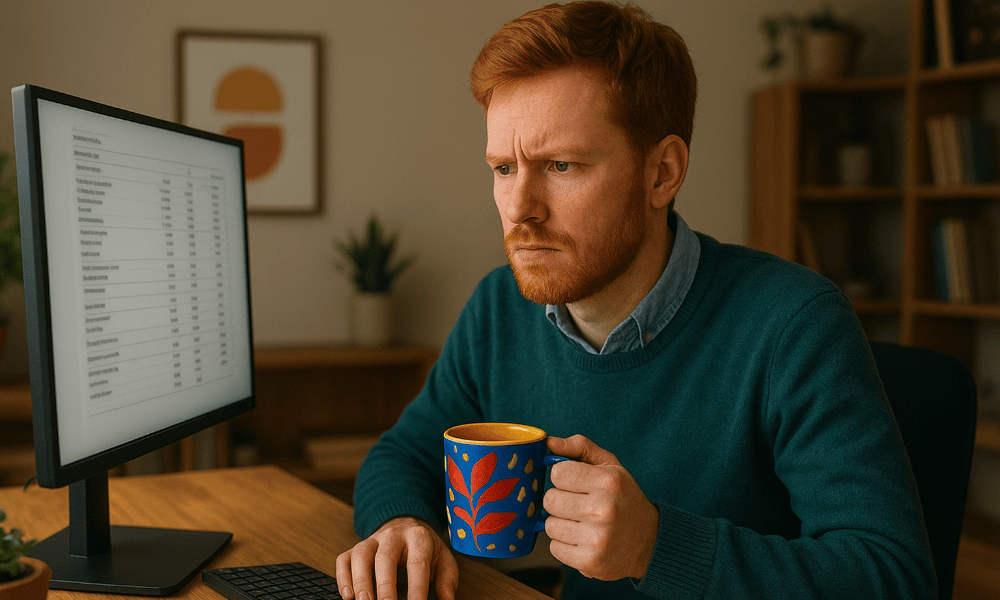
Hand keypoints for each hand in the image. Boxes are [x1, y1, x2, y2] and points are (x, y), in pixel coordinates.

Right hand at [335, 516, 458, 599]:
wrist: (406, 525)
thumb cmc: (425, 549)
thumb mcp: (443, 560)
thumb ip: (446, 581)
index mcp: (419, 538)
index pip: (417, 564)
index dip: (416, 588)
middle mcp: (393, 536)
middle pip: (385, 558)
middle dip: (384, 586)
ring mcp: (372, 540)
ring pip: (361, 555)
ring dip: (360, 581)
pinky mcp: (356, 547)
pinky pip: (344, 558)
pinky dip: (343, 576)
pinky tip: (348, 594)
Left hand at [543, 435, 659, 580]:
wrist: (649, 542)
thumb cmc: (623, 498)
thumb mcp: (610, 466)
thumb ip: (580, 447)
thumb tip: (549, 442)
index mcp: (609, 481)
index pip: (558, 473)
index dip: (562, 477)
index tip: (574, 483)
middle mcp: (604, 509)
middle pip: (550, 500)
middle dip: (559, 501)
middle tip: (577, 505)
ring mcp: (597, 538)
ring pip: (549, 525)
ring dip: (560, 524)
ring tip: (581, 524)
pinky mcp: (590, 562)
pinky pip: (554, 548)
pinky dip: (564, 545)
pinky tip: (582, 540)